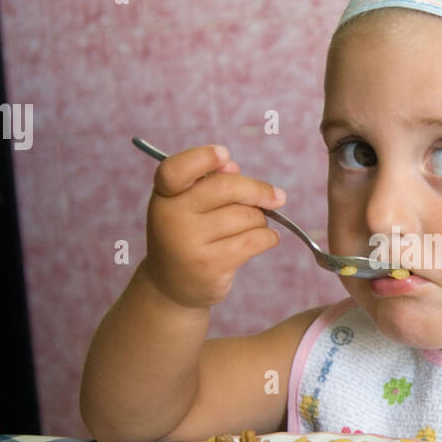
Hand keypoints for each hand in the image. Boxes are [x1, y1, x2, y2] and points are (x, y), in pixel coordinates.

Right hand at [143, 144, 286, 309]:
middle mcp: (171, 217)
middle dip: (258, 191)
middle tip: (277, 197)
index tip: (226, 154)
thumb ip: (209, 182)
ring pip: (246, 216)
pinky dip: (268, 238)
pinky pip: (254, 240)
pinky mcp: (209, 265)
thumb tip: (232, 166)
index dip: (202, 158)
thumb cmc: (188, 236)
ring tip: (254, 227)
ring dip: (261, 220)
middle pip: (226, 188)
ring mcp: (188, 243)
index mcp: (164, 196)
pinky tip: (268, 239)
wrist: (172, 287)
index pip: (175, 169)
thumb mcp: (188, 206)